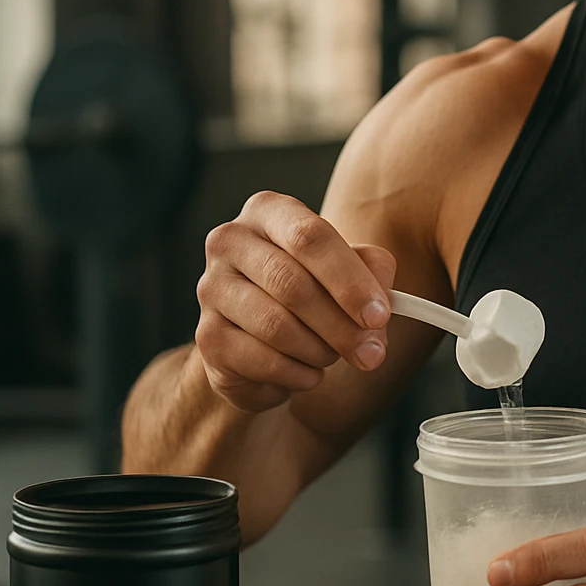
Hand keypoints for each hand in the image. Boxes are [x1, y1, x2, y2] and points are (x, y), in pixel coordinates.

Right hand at [195, 191, 395, 411]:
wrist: (263, 334)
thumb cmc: (316, 288)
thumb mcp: (352, 269)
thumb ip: (373, 276)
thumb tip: (378, 312)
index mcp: (269, 211)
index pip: (311, 237)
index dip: (349, 280)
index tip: (379, 316)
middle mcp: (230, 241)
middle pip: (293, 285)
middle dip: (342, 327)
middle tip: (372, 354)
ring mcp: (211, 288)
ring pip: (277, 327)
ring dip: (320, 351)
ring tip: (333, 355)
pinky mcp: (206, 336)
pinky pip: (263, 361)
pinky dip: (298, 374)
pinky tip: (307, 370)